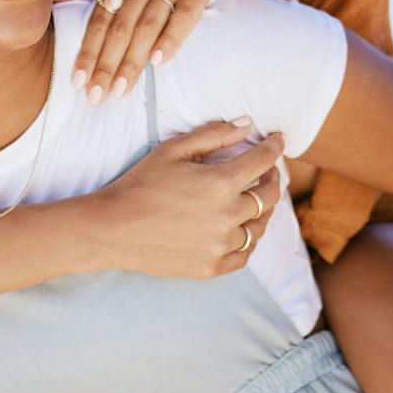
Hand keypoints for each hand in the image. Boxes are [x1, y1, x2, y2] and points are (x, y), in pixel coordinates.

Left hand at [56, 0, 247, 103]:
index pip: (101, 18)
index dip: (88, 50)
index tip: (78, 81)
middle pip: (121, 25)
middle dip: (107, 63)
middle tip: (97, 95)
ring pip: (148, 23)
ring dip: (133, 59)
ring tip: (122, 88)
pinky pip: (185, 13)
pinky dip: (171, 38)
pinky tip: (159, 60)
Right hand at [85, 119, 283, 279]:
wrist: (113, 228)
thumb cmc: (141, 184)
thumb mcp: (174, 150)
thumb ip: (214, 134)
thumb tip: (247, 125)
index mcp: (220, 183)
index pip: (263, 161)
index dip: (275, 147)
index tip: (279, 140)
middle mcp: (227, 216)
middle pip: (269, 196)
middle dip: (273, 178)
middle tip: (267, 171)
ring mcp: (221, 246)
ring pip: (260, 226)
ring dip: (262, 210)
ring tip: (253, 200)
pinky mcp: (212, 267)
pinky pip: (245, 253)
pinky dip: (248, 239)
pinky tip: (242, 228)